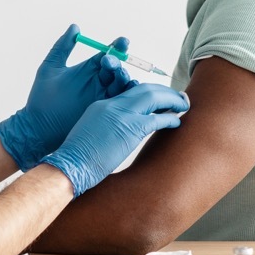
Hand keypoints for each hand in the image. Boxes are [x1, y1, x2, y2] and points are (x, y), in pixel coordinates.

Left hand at [0, 24, 132, 170]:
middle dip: (118, 63)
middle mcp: (98, 81)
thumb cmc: (41, 98)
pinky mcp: (104, 111)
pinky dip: (129, 96)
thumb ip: (62, 47)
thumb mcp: (50, 68)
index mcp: (87, 69)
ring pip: (121, 84)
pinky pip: (120, 102)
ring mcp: (102, 97)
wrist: (38, 126)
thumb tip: (75, 27)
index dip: (116, 47)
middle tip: (109, 62)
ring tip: (121, 76)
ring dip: (124, 78)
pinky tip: (130, 91)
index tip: (122, 42)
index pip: (107, 54)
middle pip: (116, 68)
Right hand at [41, 83, 189, 195]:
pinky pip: (157, 118)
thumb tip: (117, 138)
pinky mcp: (130, 129)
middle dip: (165, 91)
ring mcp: (121, 115)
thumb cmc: (77, 159)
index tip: (161, 99)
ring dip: (172, 101)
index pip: (131, 91)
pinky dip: (170, 118)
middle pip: (145, 89)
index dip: (150, 93)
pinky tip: (177, 122)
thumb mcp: (91, 136)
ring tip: (184, 105)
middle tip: (179, 97)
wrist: (69, 165)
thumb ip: (105, 130)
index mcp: (102, 105)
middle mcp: (112, 105)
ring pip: (154, 98)